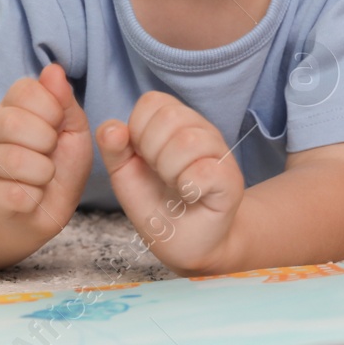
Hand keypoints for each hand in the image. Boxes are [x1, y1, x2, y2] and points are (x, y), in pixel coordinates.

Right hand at [0, 63, 92, 236]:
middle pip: (11, 122)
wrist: (47, 206)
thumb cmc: (62, 161)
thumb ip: (64, 100)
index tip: (58, 124)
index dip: (50, 108)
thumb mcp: (74, 127)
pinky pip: (13, 194)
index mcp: (14, 107)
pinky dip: (34, 198)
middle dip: (45, 140)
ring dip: (43, 172)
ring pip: (12, 160)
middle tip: (51, 151)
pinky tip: (33, 195)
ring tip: (44, 176)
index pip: (23, 90)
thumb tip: (53, 70)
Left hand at [95, 92, 244, 274]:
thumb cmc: (157, 204)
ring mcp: (219, 153)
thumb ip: (113, 148)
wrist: (186, 242)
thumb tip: (112, 127)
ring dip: (171, 172)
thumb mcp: (124, 175)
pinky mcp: (231, 180)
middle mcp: (201, 130)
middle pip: (170, 116)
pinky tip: (191, 196)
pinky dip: (189, 188)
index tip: (144, 157)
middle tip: (161, 175)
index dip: (138, 130)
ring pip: (189, 141)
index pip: (152, 101)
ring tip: (176, 186)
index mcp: (174, 123)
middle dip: (153, 152)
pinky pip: (205, 171)